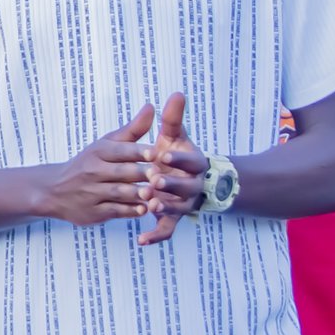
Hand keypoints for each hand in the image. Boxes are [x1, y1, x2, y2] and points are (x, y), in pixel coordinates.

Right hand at [40, 105, 156, 226]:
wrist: (54, 190)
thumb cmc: (88, 164)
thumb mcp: (106, 144)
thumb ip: (133, 129)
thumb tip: (151, 107)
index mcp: (98, 152)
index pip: (120, 150)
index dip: (138, 152)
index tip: (155, 153)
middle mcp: (94, 171)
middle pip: (122, 172)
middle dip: (141, 174)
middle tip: (161, 176)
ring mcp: (93, 192)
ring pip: (119, 192)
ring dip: (138, 194)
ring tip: (154, 193)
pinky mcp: (94, 211)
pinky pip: (115, 211)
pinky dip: (129, 211)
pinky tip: (143, 209)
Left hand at [138, 92, 210, 246]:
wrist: (190, 179)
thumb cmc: (177, 154)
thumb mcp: (175, 135)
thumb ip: (173, 118)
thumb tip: (176, 93)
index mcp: (194, 164)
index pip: (190, 161)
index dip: (178, 158)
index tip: (163, 154)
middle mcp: (192, 185)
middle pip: (184, 187)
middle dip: (170, 184)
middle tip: (153, 181)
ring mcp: (183, 203)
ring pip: (176, 208)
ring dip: (163, 207)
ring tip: (148, 205)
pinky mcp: (173, 217)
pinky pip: (167, 229)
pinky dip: (155, 235)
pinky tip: (141, 240)